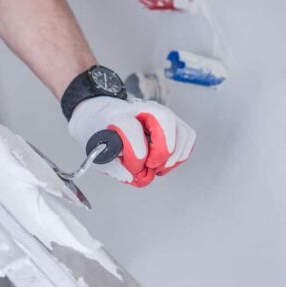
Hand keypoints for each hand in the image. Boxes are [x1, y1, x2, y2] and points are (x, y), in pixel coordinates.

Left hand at [68, 96, 195, 186]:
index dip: (135, 153)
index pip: (130, 127)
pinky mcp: (173, 122)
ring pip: (181, 130)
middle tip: (151, 166)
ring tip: (157, 167)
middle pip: (165, 119)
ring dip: (173, 156)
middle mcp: (141, 109)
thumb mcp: (97, 153)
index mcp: (117, 115)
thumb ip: (115, 167)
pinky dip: (180, 155)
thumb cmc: (100, 133)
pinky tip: (164, 163)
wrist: (101, 116)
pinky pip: (188, 137)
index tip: (135, 167)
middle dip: (162, 150)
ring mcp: (160, 114)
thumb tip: (136, 177)